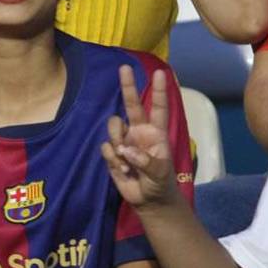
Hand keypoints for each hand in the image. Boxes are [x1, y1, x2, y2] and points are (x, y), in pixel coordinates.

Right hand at [101, 65, 177, 208]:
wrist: (147, 200)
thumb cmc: (160, 183)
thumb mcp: (159, 173)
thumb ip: (145, 161)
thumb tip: (125, 149)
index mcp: (156, 133)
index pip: (158, 108)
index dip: (159, 91)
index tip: (160, 73)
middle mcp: (139, 132)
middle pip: (131, 105)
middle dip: (128, 86)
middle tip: (124, 68)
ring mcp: (124, 141)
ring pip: (113, 127)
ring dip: (116, 140)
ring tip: (125, 160)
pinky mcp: (112, 153)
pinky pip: (106, 148)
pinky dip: (113, 160)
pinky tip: (122, 171)